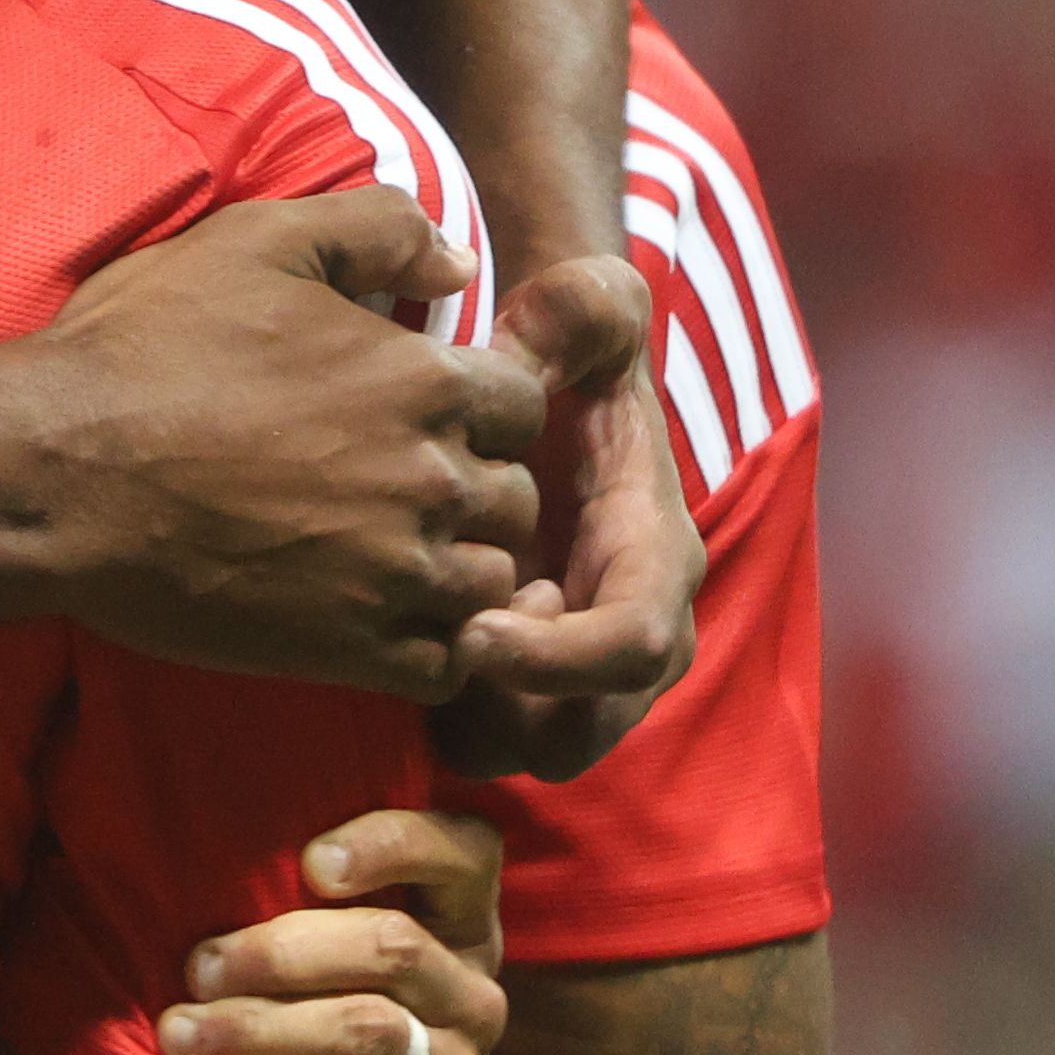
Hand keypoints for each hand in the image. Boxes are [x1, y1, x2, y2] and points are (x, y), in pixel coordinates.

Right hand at [20, 190, 544, 696]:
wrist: (50, 475)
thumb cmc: (139, 350)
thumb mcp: (252, 242)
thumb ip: (375, 227)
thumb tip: (458, 258)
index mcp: (423, 380)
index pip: (522, 402)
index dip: (478, 407)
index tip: (420, 417)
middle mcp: (430, 479)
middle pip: (515, 497)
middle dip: (470, 490)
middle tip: (395, 488)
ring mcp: (395, 573)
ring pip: (490, 580)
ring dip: (454, 569)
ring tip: (388, 558)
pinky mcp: (352, 649)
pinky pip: (449, 664)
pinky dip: (429, 647)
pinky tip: (374, 620)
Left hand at [164, 808, 505, 1054]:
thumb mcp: (309, 981)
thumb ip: (274, 912)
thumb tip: (140, 844)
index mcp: (450, 933)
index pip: (465, 851)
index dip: (396, 842)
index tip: (307, 860)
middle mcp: (469, 999)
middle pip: (390, 944)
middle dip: (277, 950)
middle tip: (193, 969)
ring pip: (364, 1029)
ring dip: (255, 1027)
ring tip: (174, 1037)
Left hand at [436, 255, 701, 779]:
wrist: (546, 373)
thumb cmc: (566, 343)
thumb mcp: (581, 310)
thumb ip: (576, 312)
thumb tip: (544, 326)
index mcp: (651, 552)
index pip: (634, 644)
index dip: (561, 658)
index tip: (475, 630)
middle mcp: (625, 618)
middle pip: (587, 729)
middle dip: (515, 710)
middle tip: (440, 642)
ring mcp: (572, 650)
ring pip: (532, 745)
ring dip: (475, 716)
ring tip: (422, 633)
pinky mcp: (521, 663)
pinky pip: (487, 728)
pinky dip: (446, 708)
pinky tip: (402, 636)